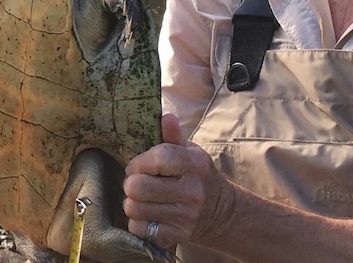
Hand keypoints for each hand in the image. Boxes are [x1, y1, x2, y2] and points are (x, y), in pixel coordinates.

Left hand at [123, 114, 233, 248]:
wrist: (221, 212)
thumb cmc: (198, 176)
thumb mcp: (191, 152)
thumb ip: (174, 136)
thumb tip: (166, 117)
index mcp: (196, 165)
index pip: (159, 158)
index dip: (140, 161)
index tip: (137, 164)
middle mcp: (192, 192)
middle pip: (138, 187)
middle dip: (131, 182)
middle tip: (137, 182)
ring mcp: (184, 216)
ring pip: (134, 208)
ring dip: (132, 202)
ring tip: (142, 198)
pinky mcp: (175, 235)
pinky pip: (138, 228)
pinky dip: (137, 221)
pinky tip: (148, 213)